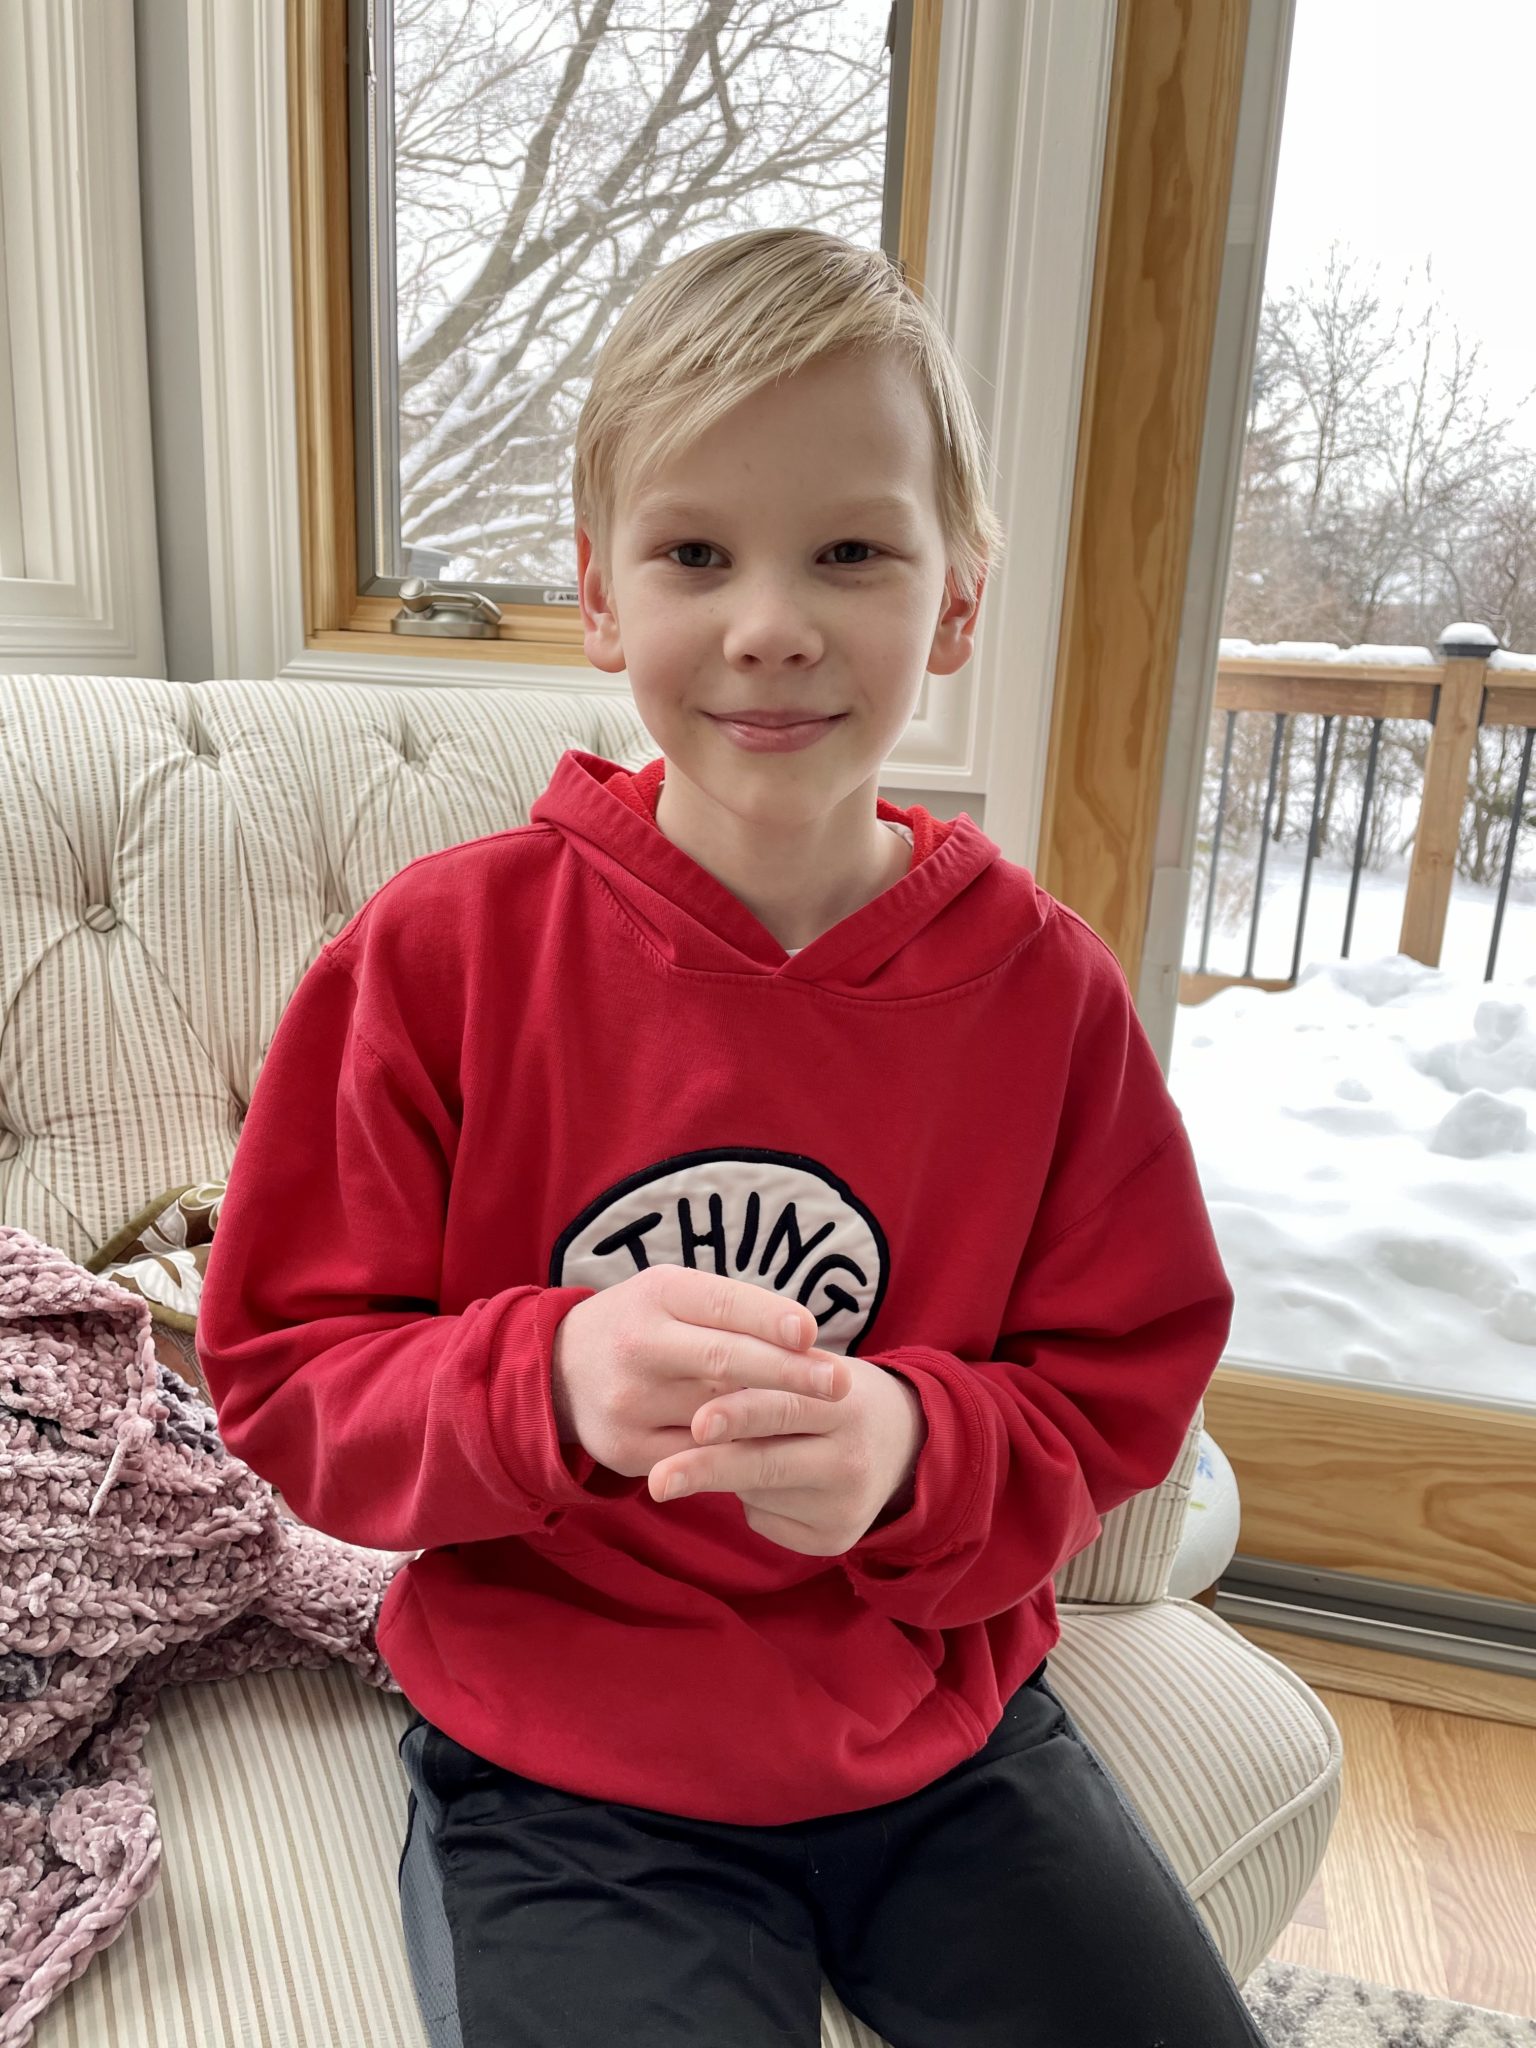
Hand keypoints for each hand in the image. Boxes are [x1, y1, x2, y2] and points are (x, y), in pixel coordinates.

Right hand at [549, 1266, 853, 1479]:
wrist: (558, 1370)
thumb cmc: (643, 1323)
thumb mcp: (675, 1295)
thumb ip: (733, 1311)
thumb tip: (805, 1340)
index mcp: (655, 1294)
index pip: (721, 1303)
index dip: (770, 1318)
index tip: (813, 1333)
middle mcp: (638, 1346)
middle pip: (724, 1362)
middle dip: (788, 1373)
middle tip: (840, 1382)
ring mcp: (630, 1402)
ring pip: (717, 1413)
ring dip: (768, 1415)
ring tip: (812, 1413)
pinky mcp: (627, 1449)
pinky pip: (697, 1454)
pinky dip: (736, 1449)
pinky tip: (767, 1444)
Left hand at [648, 1347, 928, 1556]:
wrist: (903, 1440)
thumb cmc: (831, 1394)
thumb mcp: (810, 1371)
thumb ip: (764, 1380)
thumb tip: (691, 1405)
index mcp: (846, 1402)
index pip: (786, 1407)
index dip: (740, 1415)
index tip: (696, 1423)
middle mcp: (850, 1458)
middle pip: (770, 1464)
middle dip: (709, 1469)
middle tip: (659, 1479)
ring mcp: (846, 1505)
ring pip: (760, 1496)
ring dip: (728, 1477)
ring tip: (729, 1453)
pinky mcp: (836, 1540)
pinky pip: (767, 1522)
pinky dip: (752, 1502)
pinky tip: (771, 1484)